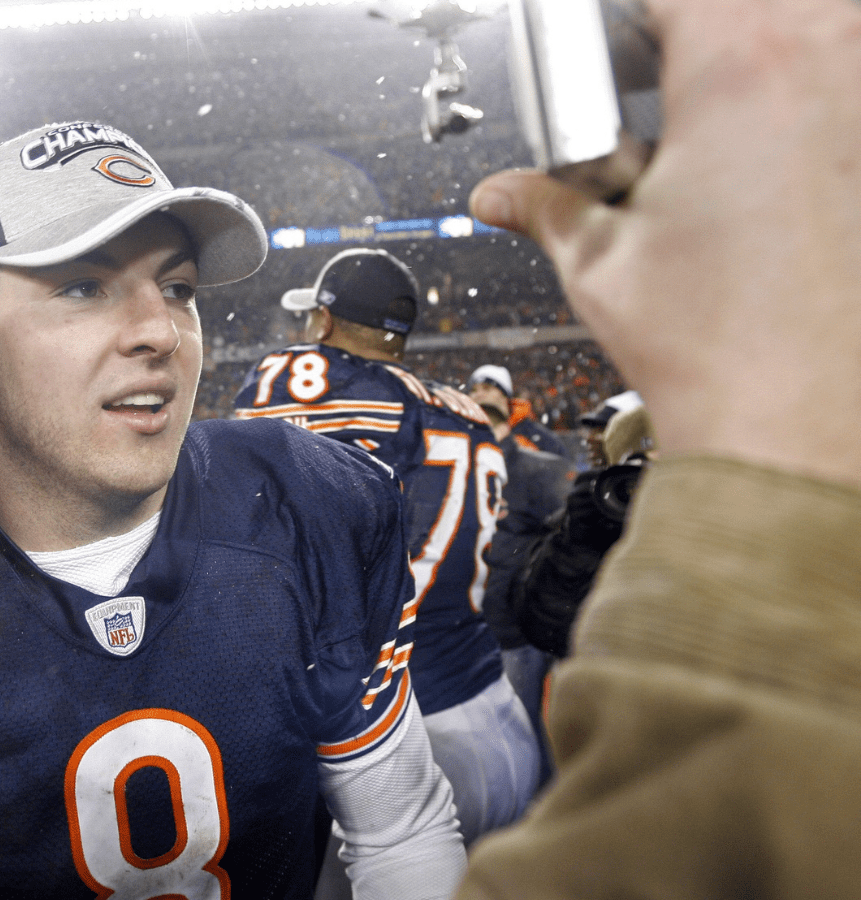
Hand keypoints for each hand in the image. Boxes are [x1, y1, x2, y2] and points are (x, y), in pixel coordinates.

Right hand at [470, 0, 860, 488]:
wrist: (797, 431)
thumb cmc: (718, 352)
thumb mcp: (599, 262)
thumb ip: (543, 203)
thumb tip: (503, 193)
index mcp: (742, 71)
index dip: (635, 17)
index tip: (616, 42)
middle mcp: (830, 68)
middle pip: (753, 6)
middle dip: (699, 36)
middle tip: (658, 84)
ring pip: (818, 36)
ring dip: (763, 70)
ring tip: (713, 136)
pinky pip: (842, 98)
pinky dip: (813, 116)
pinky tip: (773, 182)